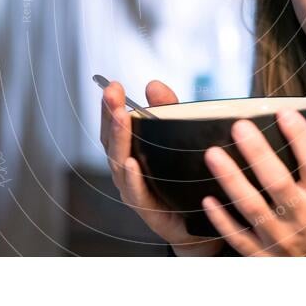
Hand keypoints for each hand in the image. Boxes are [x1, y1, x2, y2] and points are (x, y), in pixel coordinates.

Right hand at [100, 79, 224, 256]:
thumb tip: (153, 85)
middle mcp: (125, 170)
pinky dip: (132, 178)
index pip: (112, 125)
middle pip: (111, 140)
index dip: (109, 105)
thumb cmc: (180, 177)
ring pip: (119, 163)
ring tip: (121, 117)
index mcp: (129, 150)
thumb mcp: (176, 137)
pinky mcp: (146, 208)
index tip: (112, 85)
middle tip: (113, 94)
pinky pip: (136, 192)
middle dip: (111, 114)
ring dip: (120, 139)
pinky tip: (131, 163)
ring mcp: (132, 189)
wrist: (196, 221)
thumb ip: (166, 111)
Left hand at [201, 108, 305, 255]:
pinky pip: (239, 238)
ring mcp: (279, 236)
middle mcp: (301, 216)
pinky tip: (207, 199)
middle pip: (279, 184)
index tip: (284, 111)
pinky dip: (223, 221)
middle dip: (259, 155)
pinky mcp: (259, 253)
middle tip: (239, 126)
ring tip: (212, 153)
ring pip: (253, 208)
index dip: (300, 138)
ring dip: (232, 181)